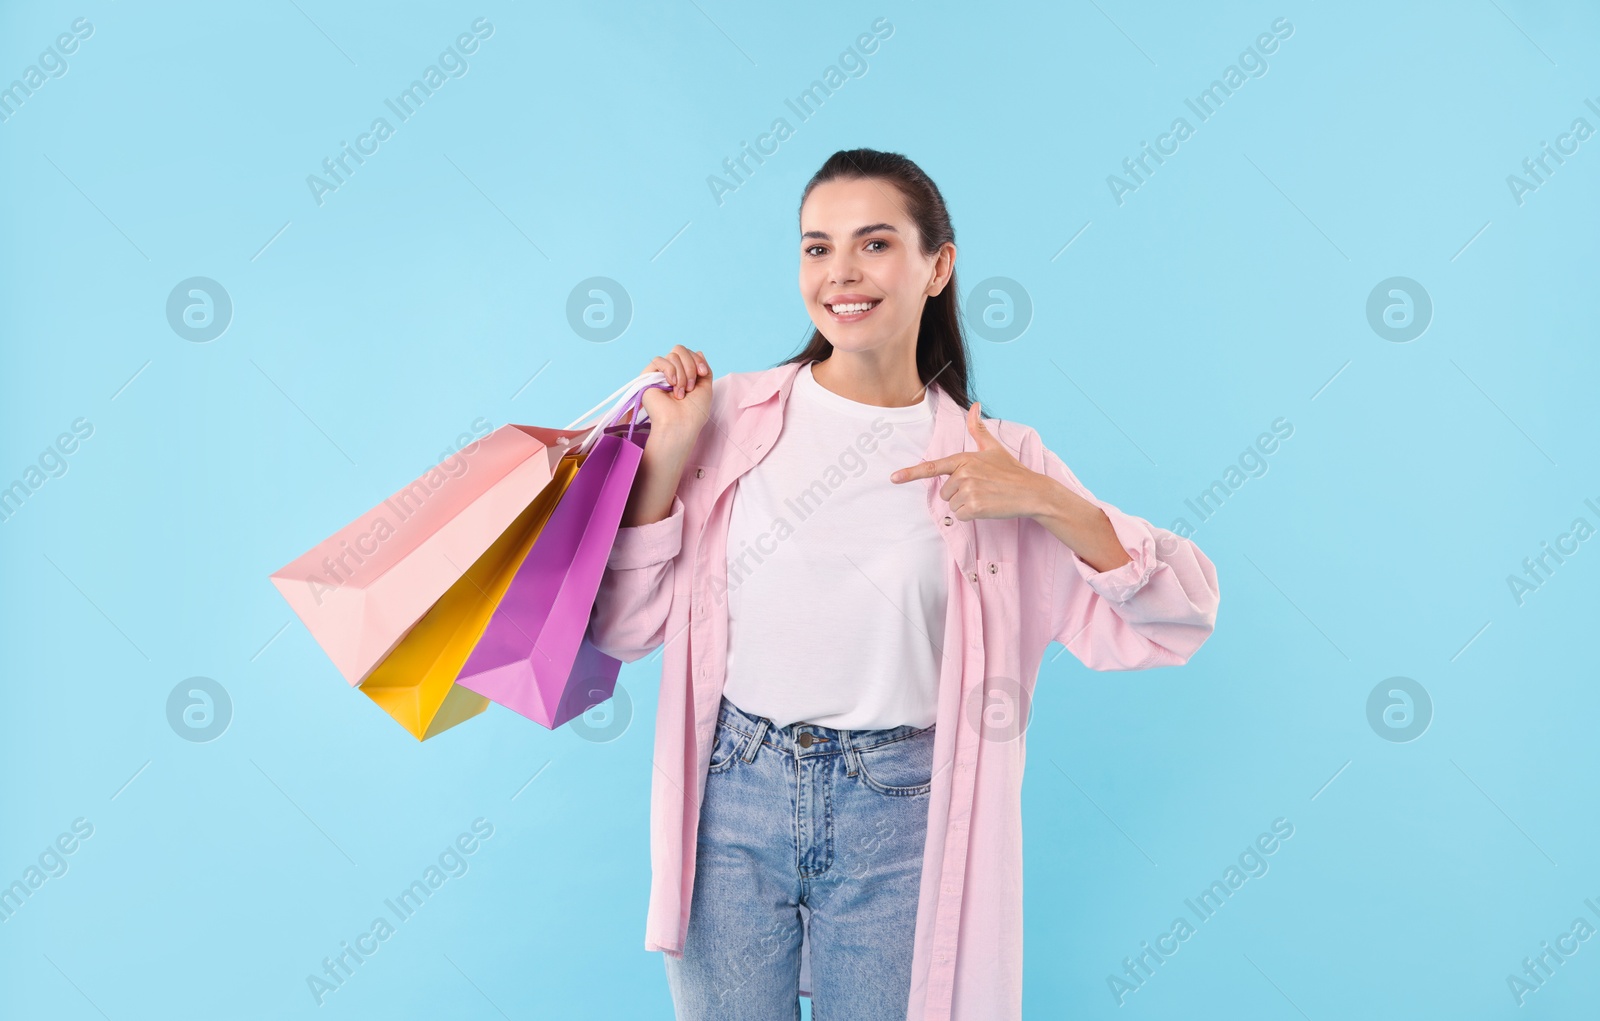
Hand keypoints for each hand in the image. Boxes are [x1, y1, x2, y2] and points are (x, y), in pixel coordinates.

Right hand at [633, 345, 710, 444]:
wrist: (681, 424)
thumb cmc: (694, 412)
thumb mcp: (706, 387)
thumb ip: (703, 368)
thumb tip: (699, 351)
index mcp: (683, 375)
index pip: (688, 354)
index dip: (697, 360)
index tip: (703, 373)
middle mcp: (671, 373)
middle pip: (679, 350)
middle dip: (690, 366)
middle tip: (691, 386)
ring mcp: (659, 375)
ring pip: (672, 356)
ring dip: (681, 374)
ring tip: (681, 392)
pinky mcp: (647, 377)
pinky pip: (659, 360)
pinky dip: (669, 371)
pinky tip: (671, 385)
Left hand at [889, 402, 1049, 520]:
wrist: (1031, 491)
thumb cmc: (1011, 471)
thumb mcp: (993, 448)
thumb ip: (978, 429)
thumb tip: (973, 405)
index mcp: (964, 459)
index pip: (932, 467)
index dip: (910, 473)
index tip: (893, 478)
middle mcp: (963, 474)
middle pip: (944, 492)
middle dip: (959, 494)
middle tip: (982, 489)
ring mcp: (968, 491)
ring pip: (952, 505)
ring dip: (966, 505)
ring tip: (986, 497)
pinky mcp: (974, 507)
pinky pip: (961, 516)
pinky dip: (972, 516)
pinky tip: (987, 507)